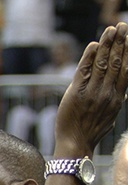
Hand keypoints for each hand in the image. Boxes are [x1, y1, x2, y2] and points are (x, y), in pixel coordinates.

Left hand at [55, 22, 127, 156]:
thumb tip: (122, 93)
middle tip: (122, 26)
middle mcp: (106, 94)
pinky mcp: (76, 93)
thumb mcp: (109, 118)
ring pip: (102, 63)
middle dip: (120, 42)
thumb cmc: (90, 133)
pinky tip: (94, 45)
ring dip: (107, 44)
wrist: (74, 145)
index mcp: (116, 99)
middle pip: (116, 63)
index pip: (126, 71)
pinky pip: (84, 70)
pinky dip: (89, 56)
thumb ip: (115, 103)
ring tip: (111, 29)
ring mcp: (91, 93)